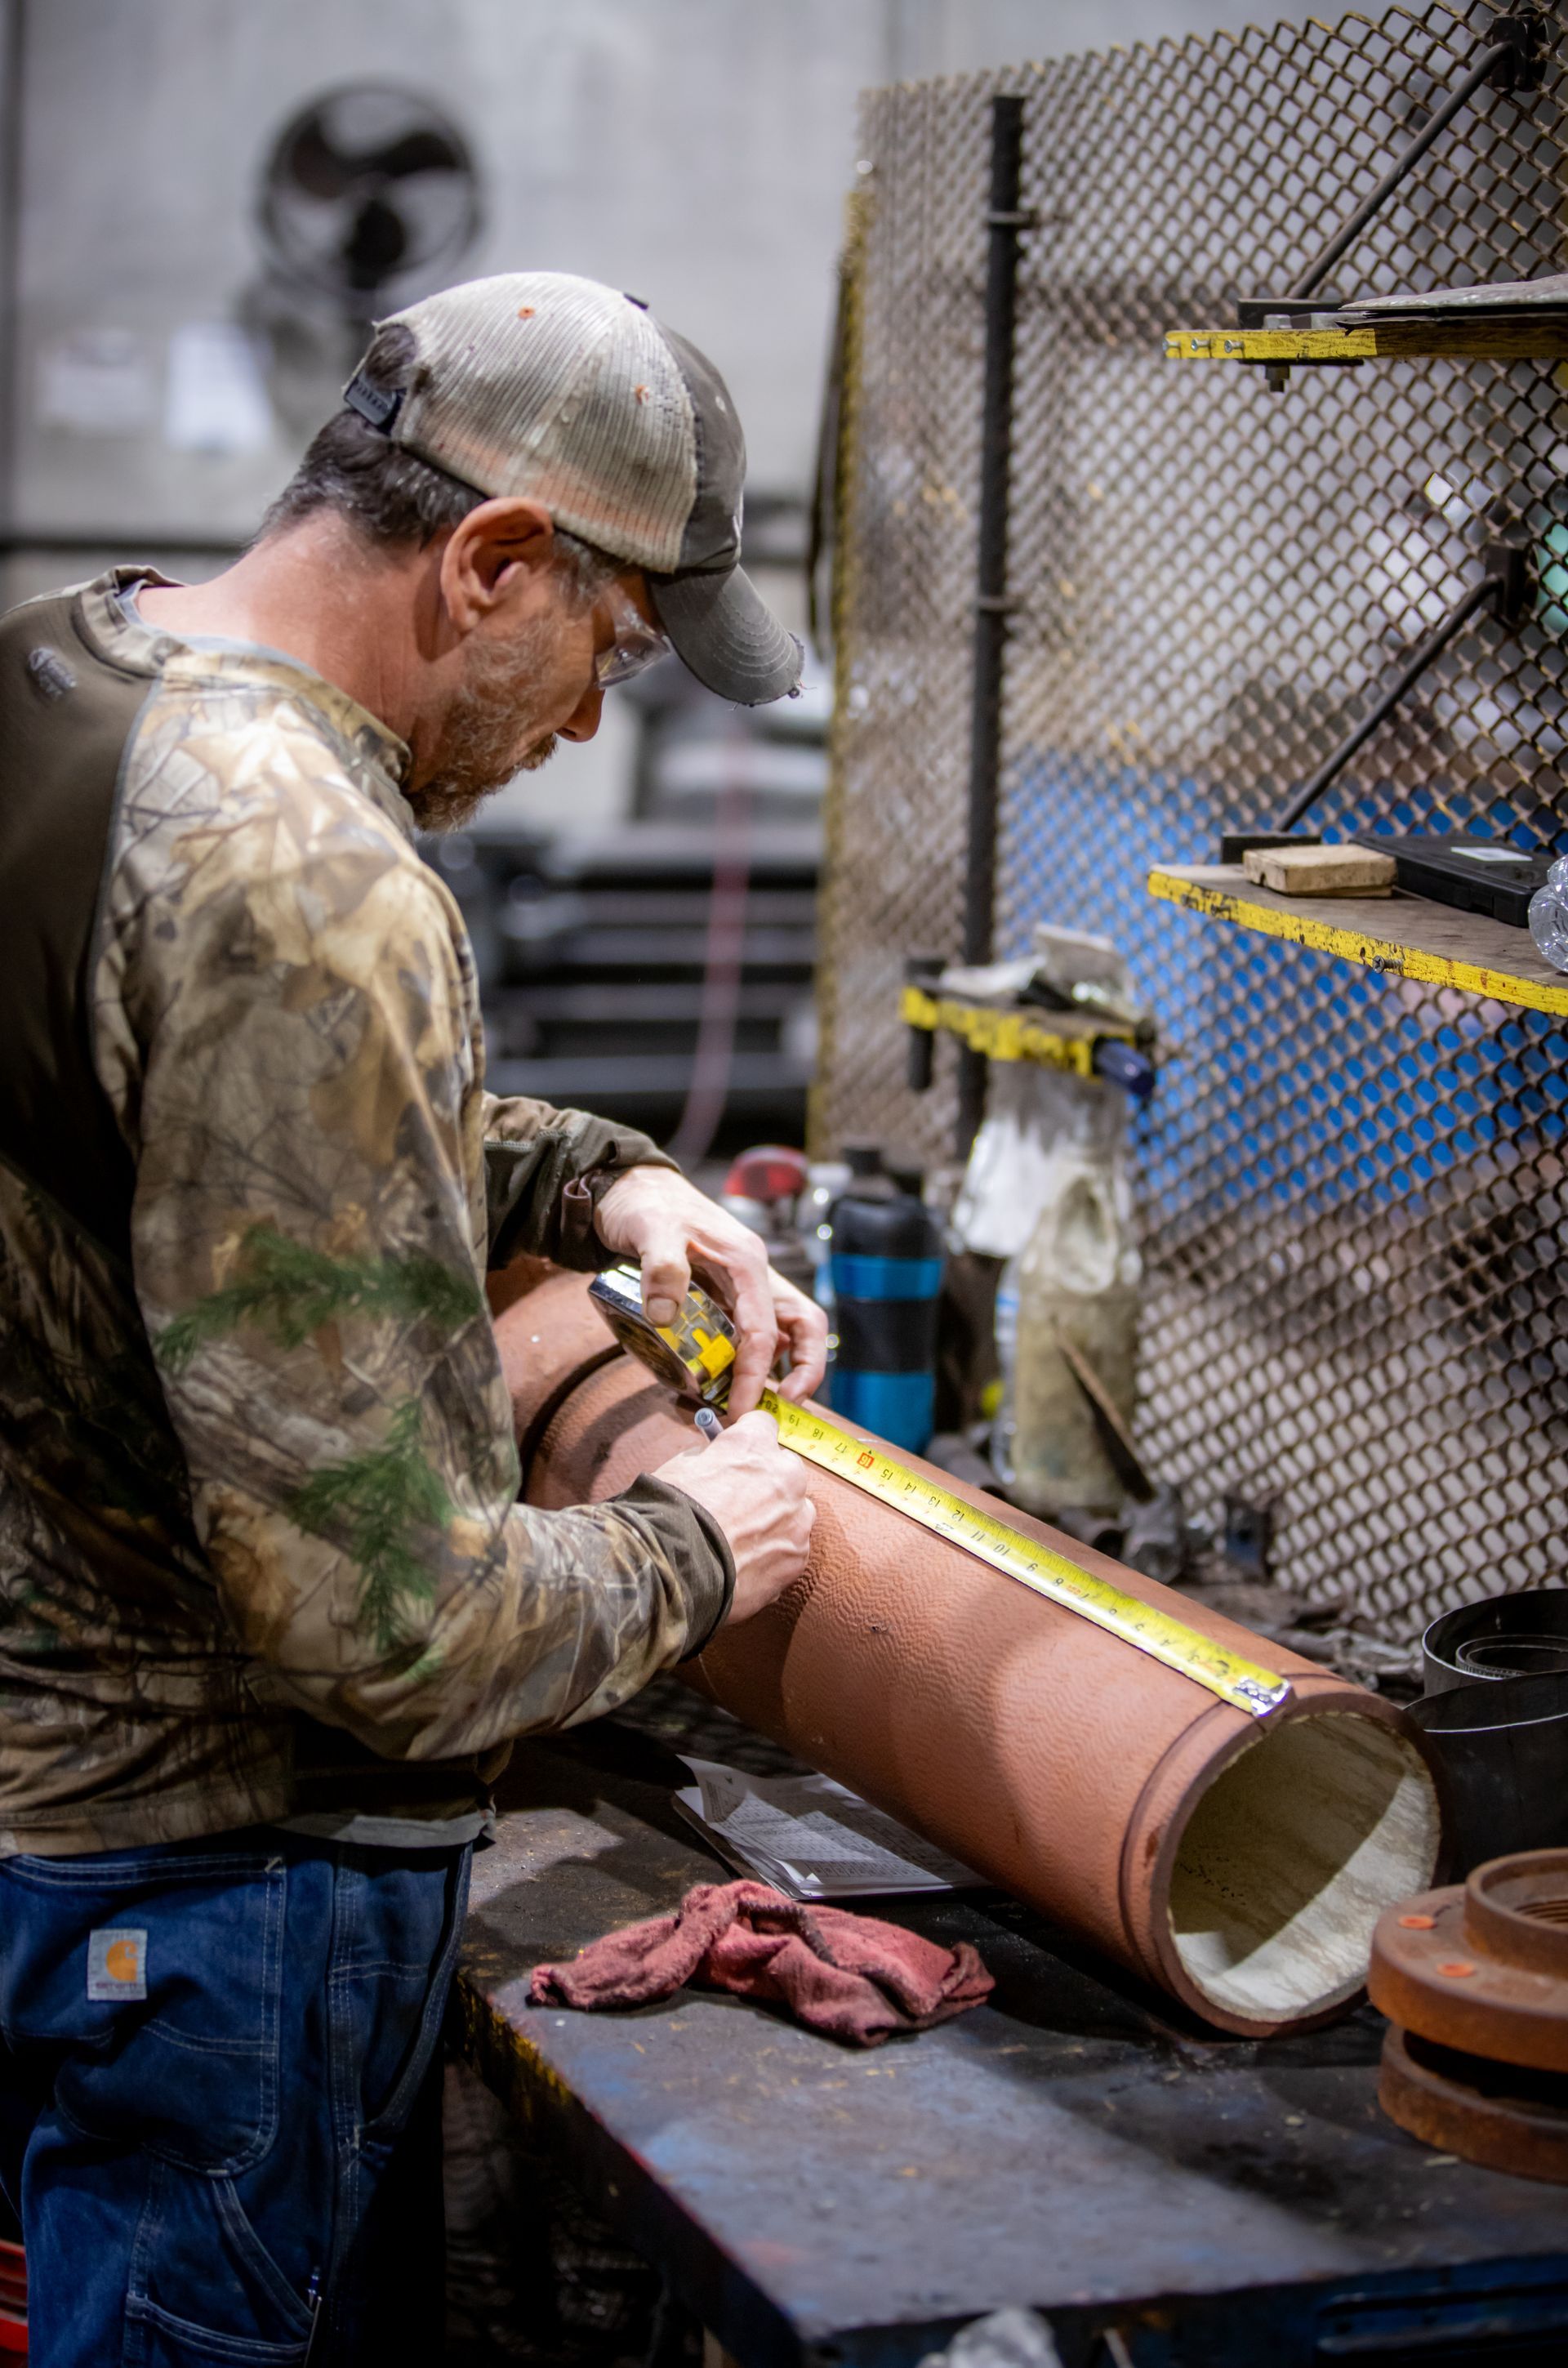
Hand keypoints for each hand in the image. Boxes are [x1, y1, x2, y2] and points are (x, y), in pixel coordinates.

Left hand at [595, 1166, 827, 1413]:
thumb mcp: (650, 1229)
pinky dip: (743, 1361)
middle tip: (772, 1411)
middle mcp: (754, 1276)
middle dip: (802, 1373)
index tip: (740, 1409)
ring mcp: (743, 1287)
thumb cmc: (646, 1205)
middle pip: (803, 1327)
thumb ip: (661, 1269)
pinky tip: (715, 1383)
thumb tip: (666, 1317)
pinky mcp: (726, 1296)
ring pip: (782, 1333)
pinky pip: (747, 1334)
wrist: (631, 1188)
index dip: (757, 1374)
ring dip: (774, 1371)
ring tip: (746, 1405)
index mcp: (746, 1262)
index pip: (765, 1329)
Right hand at [655, 1411, 815, 1622]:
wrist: (675, 1568)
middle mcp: (785, 1474)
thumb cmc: (670, 1512)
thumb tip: (716, 1463)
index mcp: (753, 1444)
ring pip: (797, 1510)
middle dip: (769, 1480)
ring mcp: (796, 1517)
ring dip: (778, 1517)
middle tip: (741, 1501)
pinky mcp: (798, 1555)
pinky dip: (776, 1553)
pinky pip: (793, 1547)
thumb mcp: (681, 1467)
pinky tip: (749, 1563)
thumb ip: (709, 1459)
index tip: (738, 1454)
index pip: (763, 1424)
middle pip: (787, 1468)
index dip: (748, 1441)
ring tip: (746, 1538)